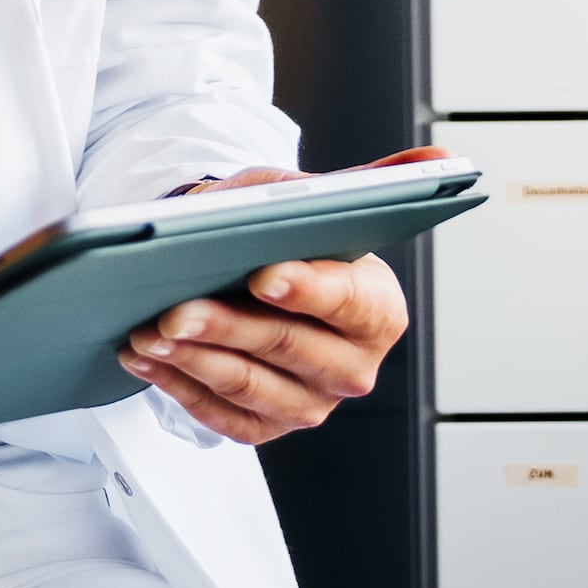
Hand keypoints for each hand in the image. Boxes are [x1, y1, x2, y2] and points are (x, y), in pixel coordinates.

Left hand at [115, 151, 436, 442]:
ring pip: (248, 386)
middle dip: (227, 328)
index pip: (345, 301)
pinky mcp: (268, 426)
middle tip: (175, 311)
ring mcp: (310, 403)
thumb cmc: (286, 236)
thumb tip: (441, 162)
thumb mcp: (320, 199)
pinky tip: (146, 360)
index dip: (306, 289)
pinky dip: (179, 388)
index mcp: (378, 310)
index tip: (263, 274)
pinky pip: (222, 418)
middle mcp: (352, 366)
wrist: (248, 274)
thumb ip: (372, 184)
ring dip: (191, 361)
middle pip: (287, 347)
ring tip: (147, 332)